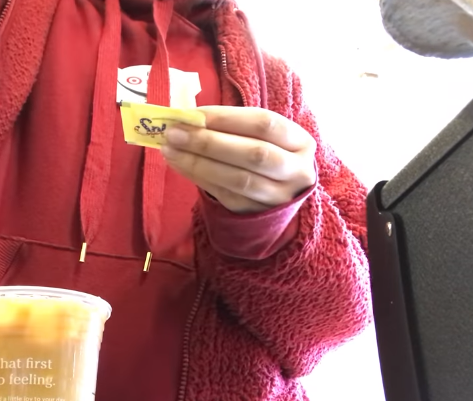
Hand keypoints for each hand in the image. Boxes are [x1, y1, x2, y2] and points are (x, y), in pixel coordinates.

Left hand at [161, 106, 316, 213]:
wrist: (280, 196)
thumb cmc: (266, 153)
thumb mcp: (263, 136)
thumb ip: (232, 125)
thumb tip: (188, 118)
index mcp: (302, 143)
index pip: (264, 124)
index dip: (227, 118)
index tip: (193, 114)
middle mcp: (297, 172)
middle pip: (253, 154)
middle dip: (209, 142)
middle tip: (174, 133)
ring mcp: (278, 197)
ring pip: (237, 179)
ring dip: (198, 162)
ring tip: (170, 150)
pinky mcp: (256, 214)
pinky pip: (225, 195)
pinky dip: (199, 177)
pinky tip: (179, 165)